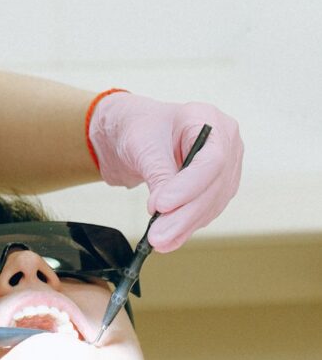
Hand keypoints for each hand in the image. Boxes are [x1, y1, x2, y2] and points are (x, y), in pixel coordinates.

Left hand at [87, 92, 242, 251]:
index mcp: (208, 118)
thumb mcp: (142, 145)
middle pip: (214, 185)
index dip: (188, 187)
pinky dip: (186, 227)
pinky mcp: (217, 187)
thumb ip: (158, 175)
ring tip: (158, 240)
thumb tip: (165, 210)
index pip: (211, 160)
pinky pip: (206, 211)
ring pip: (212, 203)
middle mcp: (225, 142)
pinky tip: (169, 238)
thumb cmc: (138, 128)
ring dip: (185, 226)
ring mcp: (225, 166)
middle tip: (158, 235)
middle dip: (184, 214)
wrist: (134, 136)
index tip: (161, 205)